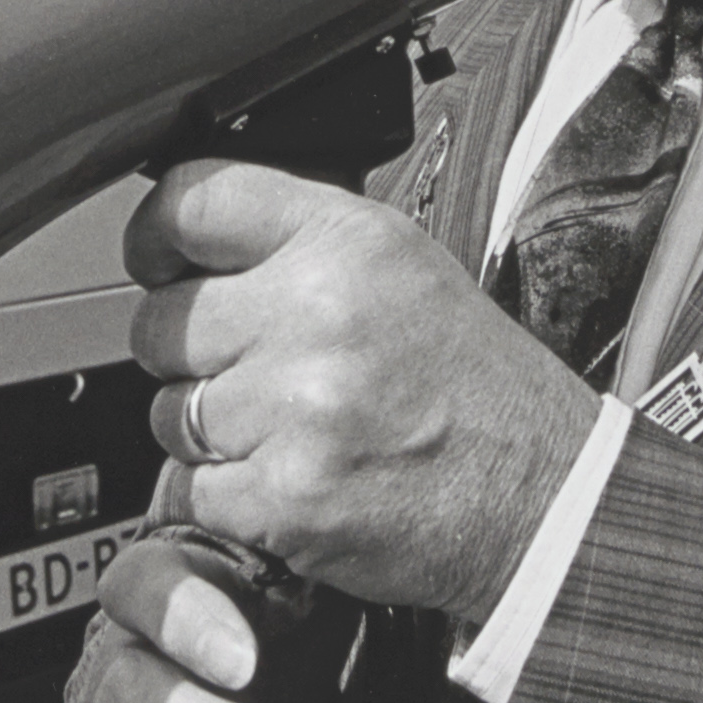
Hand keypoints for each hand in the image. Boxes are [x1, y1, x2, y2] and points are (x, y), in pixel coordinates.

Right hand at [24, 536, 335, 702]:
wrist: (256, 698)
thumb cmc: (284, 638)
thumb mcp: (307, 588)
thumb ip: (314, 557)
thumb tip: (341, 540)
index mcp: (161, 587)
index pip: (143, 584)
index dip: (187, 623)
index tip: (248, 664)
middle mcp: (109, 657)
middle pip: (129, 698)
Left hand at [127, 157, 600, 623]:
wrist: (546, 497)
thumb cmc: (476, 388)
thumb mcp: (405, 267)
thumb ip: (299, 242)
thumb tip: (185, 236)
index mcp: (349, 238)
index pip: (190, 203)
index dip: (156, 238)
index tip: (161, 263)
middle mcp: (319, 309)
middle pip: (160, 322)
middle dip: (193, 357)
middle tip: (262, 376)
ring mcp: (299, 407)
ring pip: (170, 413)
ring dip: (215, 436)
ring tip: (296, 434)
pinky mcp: (285, 496)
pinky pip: (194, 490)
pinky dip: (234, 500)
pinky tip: (299, 484)